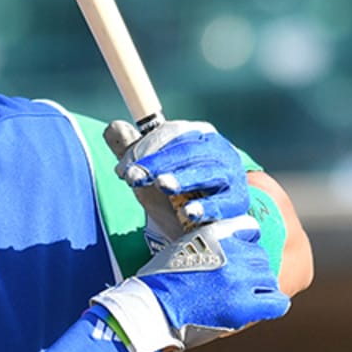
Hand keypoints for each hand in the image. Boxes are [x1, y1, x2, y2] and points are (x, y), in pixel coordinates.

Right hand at [91, 216, 288, 351]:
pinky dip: (271, 304)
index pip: (250, 230)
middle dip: (250, 269)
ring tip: (237, 298)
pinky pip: (277, 302)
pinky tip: (257, 308)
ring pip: (268, 277)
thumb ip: (210, 240)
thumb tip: (238, 240)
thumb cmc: (160, 282)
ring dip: (257, 287)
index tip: (233, 260)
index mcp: (215, 234)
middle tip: (230, 286)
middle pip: (260, 256)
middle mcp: (232, 252)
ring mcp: (240, 279)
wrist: (151, 309)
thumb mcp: (181, 246)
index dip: (243, 247)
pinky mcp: (244, 305)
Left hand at [104, 119, 248, 250]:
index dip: (147, 148)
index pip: (173, 134)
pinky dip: (206, 207)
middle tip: (134, 177)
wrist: (206, 224)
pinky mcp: (238, 201)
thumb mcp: (153, 170)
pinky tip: (188, 212)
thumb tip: (113, 128)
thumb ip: (133, 150)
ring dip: (183, 179)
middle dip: (158, 164)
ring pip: (206, 173)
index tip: (125, 168)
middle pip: (188, 151)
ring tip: (162, 184)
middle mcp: (217, 150)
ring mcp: (230, 175)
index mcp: (197, 135)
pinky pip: (223, 203)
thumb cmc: (178, 189)